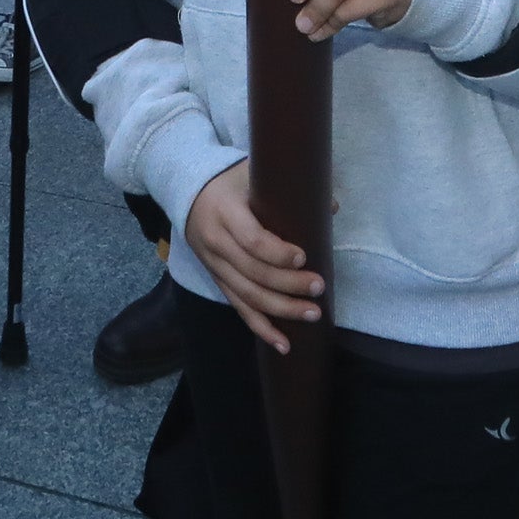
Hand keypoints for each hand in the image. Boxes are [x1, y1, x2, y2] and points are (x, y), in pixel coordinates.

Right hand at [186, 161, 321, 351]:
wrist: (188, 194)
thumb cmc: (229, 182)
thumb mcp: (252, 174)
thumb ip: (288, 188)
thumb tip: (330, 208)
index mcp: (226, 213)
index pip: (251, 240)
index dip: (277, 253)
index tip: (303, 256)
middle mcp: (217, 243)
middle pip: (253, 273)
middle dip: (288, 284)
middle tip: (318, 287)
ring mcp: (216, 266)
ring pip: (248, 296)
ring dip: (281, 309)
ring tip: (312, 314)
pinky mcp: (218, 281)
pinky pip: (240, 309)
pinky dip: (262, 329)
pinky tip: (283, 344)